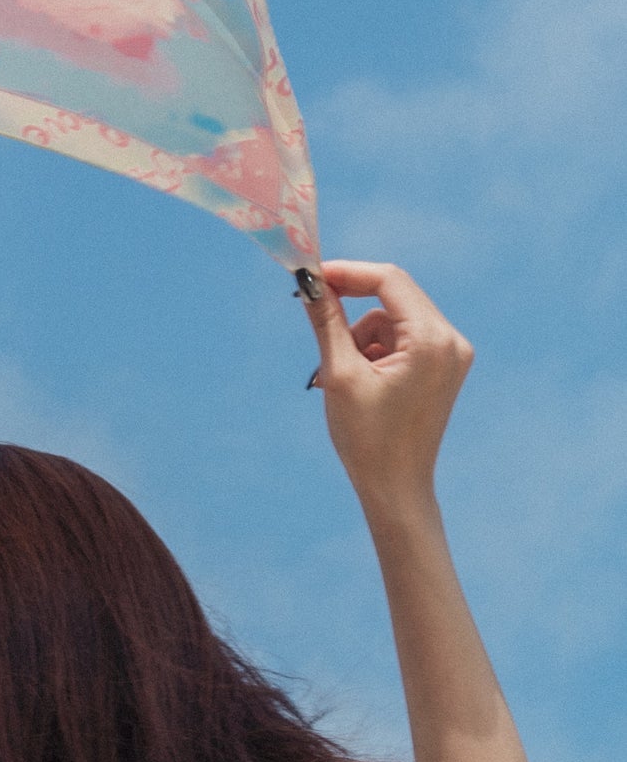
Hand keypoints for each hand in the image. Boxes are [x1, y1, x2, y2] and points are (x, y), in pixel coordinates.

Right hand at [304, 260, 473, 510]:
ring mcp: (451, 355)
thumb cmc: (369, 438)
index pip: (388, 280)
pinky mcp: (443, 367)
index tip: (311, 277)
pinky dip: (375, 348)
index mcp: (432, 340)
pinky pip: (403, 336)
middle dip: (351, 304)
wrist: (396, 488)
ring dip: (361, 334)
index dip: (346, 273)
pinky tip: (360, 378)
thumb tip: (309, 282)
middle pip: (394, 294)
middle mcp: (451, 341)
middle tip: (313, 310)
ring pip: (392, 317)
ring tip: (341, 373)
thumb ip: (326, 319)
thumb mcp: (340, 373)